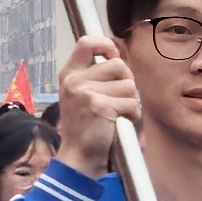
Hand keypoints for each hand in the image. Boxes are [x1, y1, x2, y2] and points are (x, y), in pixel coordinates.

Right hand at [55, 32, 135, 174]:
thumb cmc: (84, 128)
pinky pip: (131, 103)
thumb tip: (119, 54)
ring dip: (130, 101)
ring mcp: (86, 93)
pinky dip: (132, 115)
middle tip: (118, 99)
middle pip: (118, 65)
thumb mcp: (80, 95)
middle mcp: (75, 81)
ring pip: (129, 85)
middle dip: (126, 82)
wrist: (78, 158)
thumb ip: (95, 75)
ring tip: (117, 114)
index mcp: (69, 75)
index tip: (114, 56)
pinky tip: (120, 123)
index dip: (106, 45)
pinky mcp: (101, 106)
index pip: (87, 43)